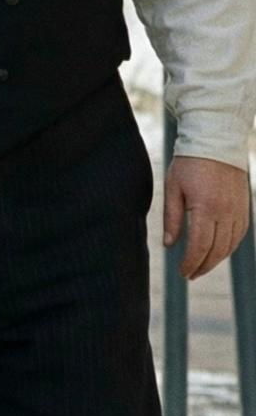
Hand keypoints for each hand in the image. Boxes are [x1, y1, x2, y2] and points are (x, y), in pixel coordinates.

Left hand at [164, 155, 249, 279]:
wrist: (216, 140)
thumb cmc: (189, 162)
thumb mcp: (173, 188)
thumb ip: (172, 218)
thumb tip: (170, 246)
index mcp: (205, 207)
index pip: (200, 246)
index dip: (191, 263)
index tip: (183, 272)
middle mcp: (226, 211)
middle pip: (217, 250)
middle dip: (203, 266)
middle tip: (190, 275)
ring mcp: (238, 209)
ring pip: (231, 245)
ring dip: (217, 259)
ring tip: (202, 265)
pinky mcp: (245, 205)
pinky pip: (240, 234)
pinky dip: (230, 246)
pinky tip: (219, 250)